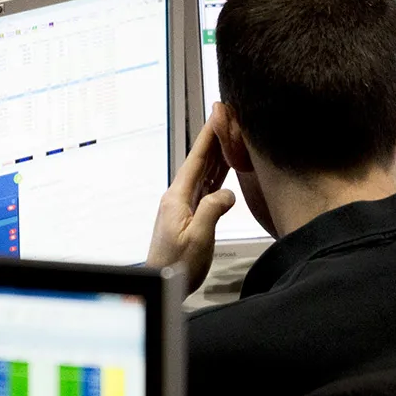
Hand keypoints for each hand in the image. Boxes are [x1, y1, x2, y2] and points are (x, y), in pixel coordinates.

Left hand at [147, 118, 234, 291]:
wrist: (164, 281)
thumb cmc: (177, 265)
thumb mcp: (199, 237)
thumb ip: (213, 211)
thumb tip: (227, 194)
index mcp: (178, 198)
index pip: (197, 159)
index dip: (209, 135)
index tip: (218, 115)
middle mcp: (179, 197)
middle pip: (201, 162)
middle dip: (215, 138)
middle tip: (228, 118)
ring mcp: (184, 205)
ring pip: (205, 173)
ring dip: (218, 154)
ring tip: (231, 136)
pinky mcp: (190, 215)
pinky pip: (206, 187)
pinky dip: (218, 174)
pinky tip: (227, 168)